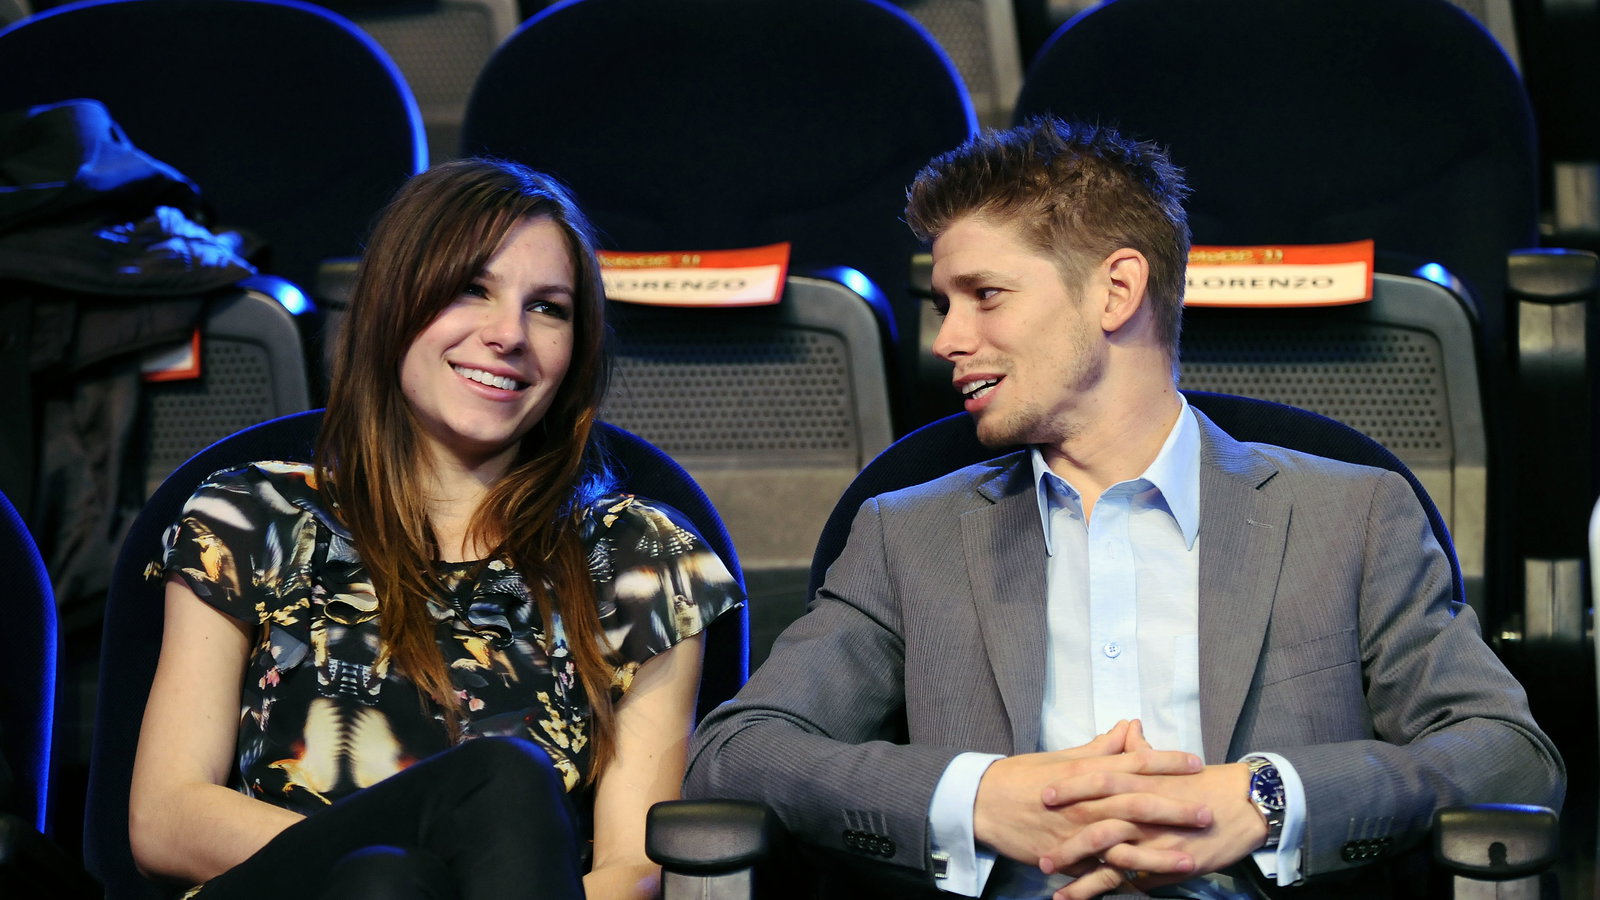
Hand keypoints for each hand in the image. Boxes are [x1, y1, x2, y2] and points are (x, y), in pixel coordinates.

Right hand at [973, 720, 1209, 877]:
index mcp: (1085, 772)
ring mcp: (1077, 832)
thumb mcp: (1060, 757)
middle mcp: (1085, 802)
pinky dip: (1124, 878)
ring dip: (1159, 851)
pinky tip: (1150, 884)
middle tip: (1206, 812)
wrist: (982, 804)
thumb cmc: (1020, 777)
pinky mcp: (1067, 858)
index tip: (1195, 762)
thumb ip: (1100, 748)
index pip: (1133, 763)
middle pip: (1137, 803)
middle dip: (1174, 808)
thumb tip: (1129, 727)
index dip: (1166, 762)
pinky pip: (1100, 871)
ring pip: (1125, 842)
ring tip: (1191, 857)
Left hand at [1044, 761, 1267, 899]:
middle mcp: (1143, 811)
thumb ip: (1140, 750)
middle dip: (1064, 835)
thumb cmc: (1204, 783)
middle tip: (1036, 846)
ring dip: (1077, 869)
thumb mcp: (1169, 765)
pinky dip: (1102, 889)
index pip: (1098, 779)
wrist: (1244, 805)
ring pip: (1108, 856)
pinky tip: (1079, 897)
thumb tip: (1127, 727)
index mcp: (1141, 782)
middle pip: (1096, 821)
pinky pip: (1128, 880)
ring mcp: (1153, 840)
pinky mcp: (1164, 865)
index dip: (1069, 786)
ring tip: (1049, 877)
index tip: (1041, 794)